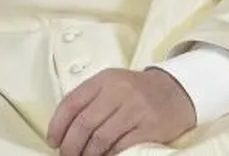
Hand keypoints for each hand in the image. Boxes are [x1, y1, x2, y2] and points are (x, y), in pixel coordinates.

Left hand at [45, 67, 196, 155]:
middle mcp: (119, 91)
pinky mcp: (150, 127)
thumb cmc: (136, 92)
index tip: (53, 141)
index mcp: (104, 80)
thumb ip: (89, 100)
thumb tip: (63, 131)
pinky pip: (121, 147)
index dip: (58, 125)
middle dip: (70, 146)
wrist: (175, 92)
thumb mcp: (111, 85)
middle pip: (84, 124)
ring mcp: (136, 109)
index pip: (71, 102)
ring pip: (100, 139)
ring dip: (88, 155)